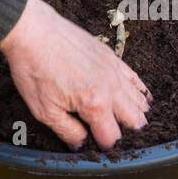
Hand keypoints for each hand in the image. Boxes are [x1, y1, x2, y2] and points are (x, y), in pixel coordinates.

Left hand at [0, 0, 149, 149]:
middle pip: (133, 118)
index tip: (97, 147)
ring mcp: (113, 70)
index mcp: (95, 104)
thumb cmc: (34, 69)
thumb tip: (80, 144)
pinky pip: (134, 77)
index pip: (112, 136)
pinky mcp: (111, 56)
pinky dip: (140, 90)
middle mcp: (110, 87)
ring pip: (137, 99)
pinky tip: (144, 98)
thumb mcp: (44, 110)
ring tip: (136, 124)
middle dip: (128, 132)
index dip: (105, 146)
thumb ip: (67, 131)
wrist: (33, 31)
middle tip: (118, 137)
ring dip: (138, 114)